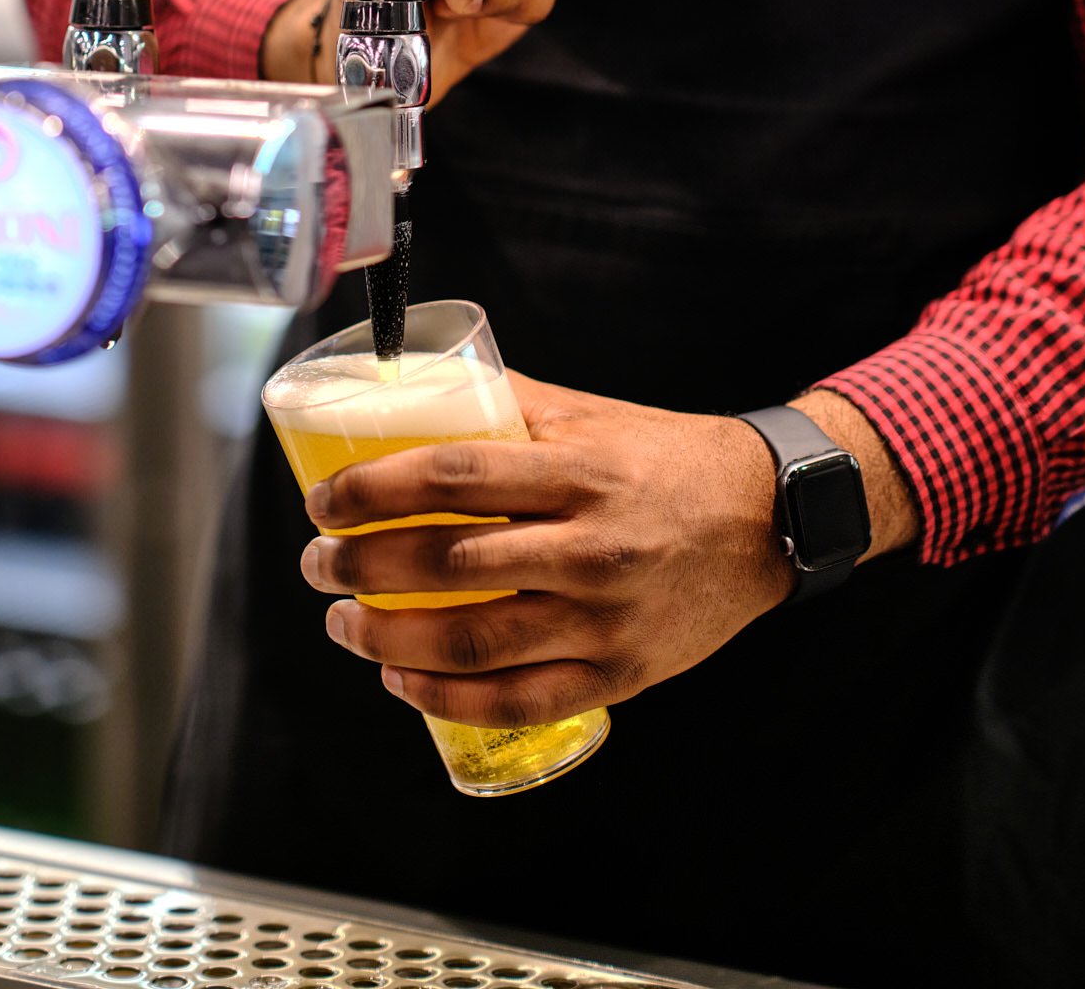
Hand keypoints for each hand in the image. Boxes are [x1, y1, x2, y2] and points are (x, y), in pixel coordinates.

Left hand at [298, 373, 796, 729]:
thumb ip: (507, 403)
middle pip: (449, 566)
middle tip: (317, 562)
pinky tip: (402, 683)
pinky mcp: (620, 672)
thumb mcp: (590, 416)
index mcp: (579, 472)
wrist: (767, 519)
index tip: (323, 501)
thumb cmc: (664, 458)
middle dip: (361, 567)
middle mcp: (591, 548)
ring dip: (387, 639)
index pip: (454, 479)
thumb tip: (416, 384)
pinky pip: (518, 700)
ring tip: (343, 622)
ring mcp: (606, 619)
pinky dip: (447, 699)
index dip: (375, 491)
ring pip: (474, 643)